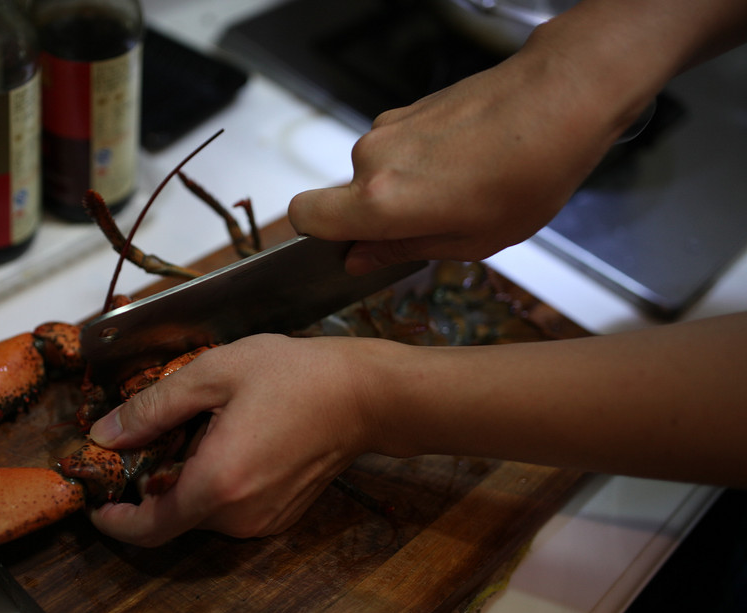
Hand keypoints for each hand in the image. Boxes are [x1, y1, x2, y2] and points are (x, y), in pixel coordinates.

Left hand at [87, 334, 402, 545]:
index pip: (147, 529)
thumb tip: (106, 435)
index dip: (114, 523)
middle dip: (150, 486)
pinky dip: (214, 485)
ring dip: (185, 482)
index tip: (96, 504)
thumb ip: (152, 408)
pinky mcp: (280, 517)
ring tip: (197, 430)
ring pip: (201, 513)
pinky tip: (228, 442)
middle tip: (147, 439)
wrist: (365, 396)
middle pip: (172, 517)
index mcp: (216, 484)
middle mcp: (239, 516)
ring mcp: (263, 522)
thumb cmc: (295, 376)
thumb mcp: (213, 374)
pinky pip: (230, 510)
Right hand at [287, 23, 646, 273]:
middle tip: (432, 228)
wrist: (561, 99)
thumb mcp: (471, 241)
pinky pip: (397, 149)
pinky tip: (466, 166)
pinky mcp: (408, 109)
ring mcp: (389, 128)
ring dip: (403, 189)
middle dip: (377, 217)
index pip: (304, 218)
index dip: (316, 238)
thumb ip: (402, 251)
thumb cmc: (528, 173)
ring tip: (461, 194)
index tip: (347, 248)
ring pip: (373, 173)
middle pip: (345, 198)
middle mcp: (372, 159)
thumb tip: (359, 259)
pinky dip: (419, 164)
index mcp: (380, 201)